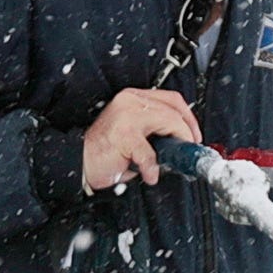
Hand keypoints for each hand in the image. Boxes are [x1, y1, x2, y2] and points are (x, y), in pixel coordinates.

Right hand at [79, 87, 204, 189]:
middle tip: (188, 149)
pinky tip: (150, 174)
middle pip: (174, 108)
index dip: (188, 117)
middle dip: (188, 131)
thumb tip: (179, 143)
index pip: (172, 99)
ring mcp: (126, 115)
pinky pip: (149, 151)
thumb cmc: (104, 151)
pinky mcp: (123, 134)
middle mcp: (130, 101)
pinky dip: (153, 166)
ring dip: (177, 144)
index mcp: (133, 98)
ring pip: (168, 121)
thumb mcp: (133, 133)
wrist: (78, 162)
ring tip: (173, 160)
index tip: (193, 135)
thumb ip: (154, 131)